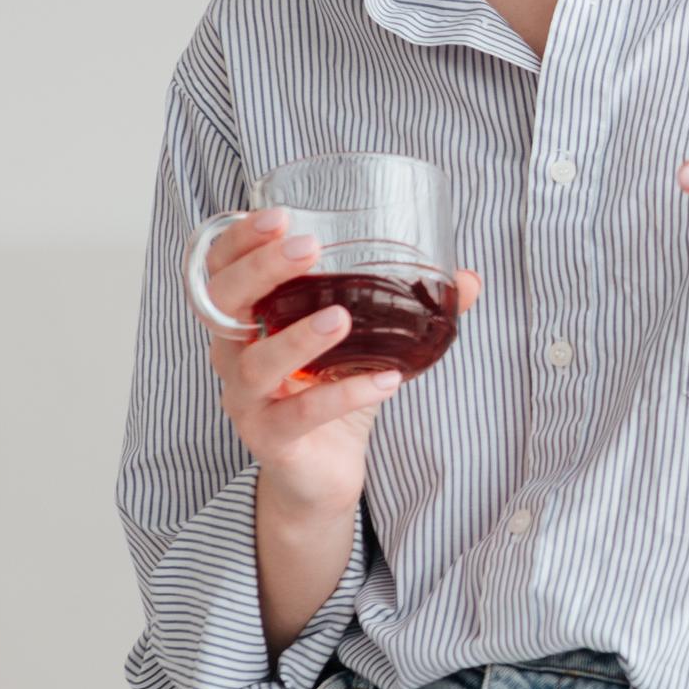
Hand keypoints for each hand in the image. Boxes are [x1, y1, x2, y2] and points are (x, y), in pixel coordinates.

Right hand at [193, 209, 481, 517]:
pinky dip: (345, 395)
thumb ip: (407, 306)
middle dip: (260, 272)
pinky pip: (301, 416)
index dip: (239, 241)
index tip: (277, 216)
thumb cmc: (330, 390)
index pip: (220, 269)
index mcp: (246, 320)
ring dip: (298, 337)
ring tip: (342, 317)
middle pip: (223, 305)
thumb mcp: (365, 340)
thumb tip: (467, 278)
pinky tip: (387, 380)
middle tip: (307, 249)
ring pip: (255, 364)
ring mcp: (247, 400)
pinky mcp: (271, 439)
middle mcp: (233, 355)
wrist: (322, 471)